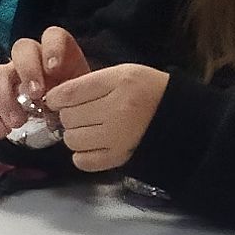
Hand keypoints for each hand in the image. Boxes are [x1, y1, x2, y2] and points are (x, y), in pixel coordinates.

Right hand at [0, 27, 86, 141]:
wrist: (65, 122)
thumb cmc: (77, 105)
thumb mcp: (86, 96)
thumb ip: (83, 92)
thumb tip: (81, 99)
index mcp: (57, 54)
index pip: (52, 36)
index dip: (52, 47)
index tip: (54, 69)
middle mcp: (32, 60)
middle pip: (21, 49)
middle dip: (27, 70)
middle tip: (36, 95)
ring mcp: (11, 76)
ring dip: (4, 97)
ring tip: (17, 123)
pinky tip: (0, 132)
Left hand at [44, 60, 168, 172]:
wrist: (179, 116)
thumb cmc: (147, 90)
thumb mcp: (122, 73)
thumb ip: (90, 82)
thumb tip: (56, 98)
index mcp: (119, 83)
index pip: (69, 93)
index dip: (56, 98)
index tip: (56, 100)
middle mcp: (118, 110)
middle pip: (68, 117)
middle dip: (69, 115)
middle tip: (83, 113)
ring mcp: (118, 136)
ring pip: (71, 139)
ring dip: (75, 134)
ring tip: (90, 128)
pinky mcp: (119, 157)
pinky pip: (82, 161)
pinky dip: (82, 154)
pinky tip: (93, 144)